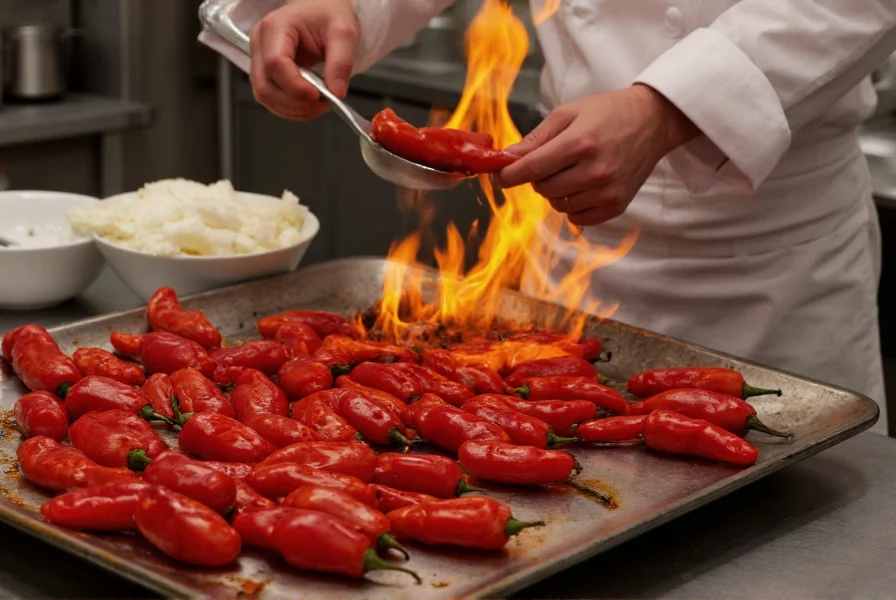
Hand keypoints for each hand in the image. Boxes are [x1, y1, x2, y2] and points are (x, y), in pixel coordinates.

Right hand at [250, 0, 358, 120]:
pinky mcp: (265, 73)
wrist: (321, 11)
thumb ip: (341, 62)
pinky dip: (290, 108)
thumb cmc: (328, 15)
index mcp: (275, 27)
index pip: (275, 63)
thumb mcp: (344, 33)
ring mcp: (260, 60)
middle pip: (265, 86)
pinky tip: (309, 104)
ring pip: (265, 96)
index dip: (295, 86)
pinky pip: (271, 99)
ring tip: (319, 104)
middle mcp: (260, 43)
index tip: (318, 96)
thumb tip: (336, 93)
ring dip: (293, 109)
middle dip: (295, 103)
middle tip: (323, 103)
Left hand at [494, 84, 698, 225]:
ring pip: (558, 204)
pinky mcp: (617, 205)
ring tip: (572, 170)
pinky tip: (582, 187)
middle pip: (543, 188)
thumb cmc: (606, 113)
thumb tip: (506, 159)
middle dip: (539, 176)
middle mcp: (594, 170)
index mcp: (579, 143)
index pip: (531, 169)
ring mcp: (607, 191)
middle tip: (552, 160)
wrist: (652, 121)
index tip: (500, 177)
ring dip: (556, 191)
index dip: (509, 175)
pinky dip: (572, 206)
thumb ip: (535, 139)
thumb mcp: (568, 114)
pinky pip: (578, 218)